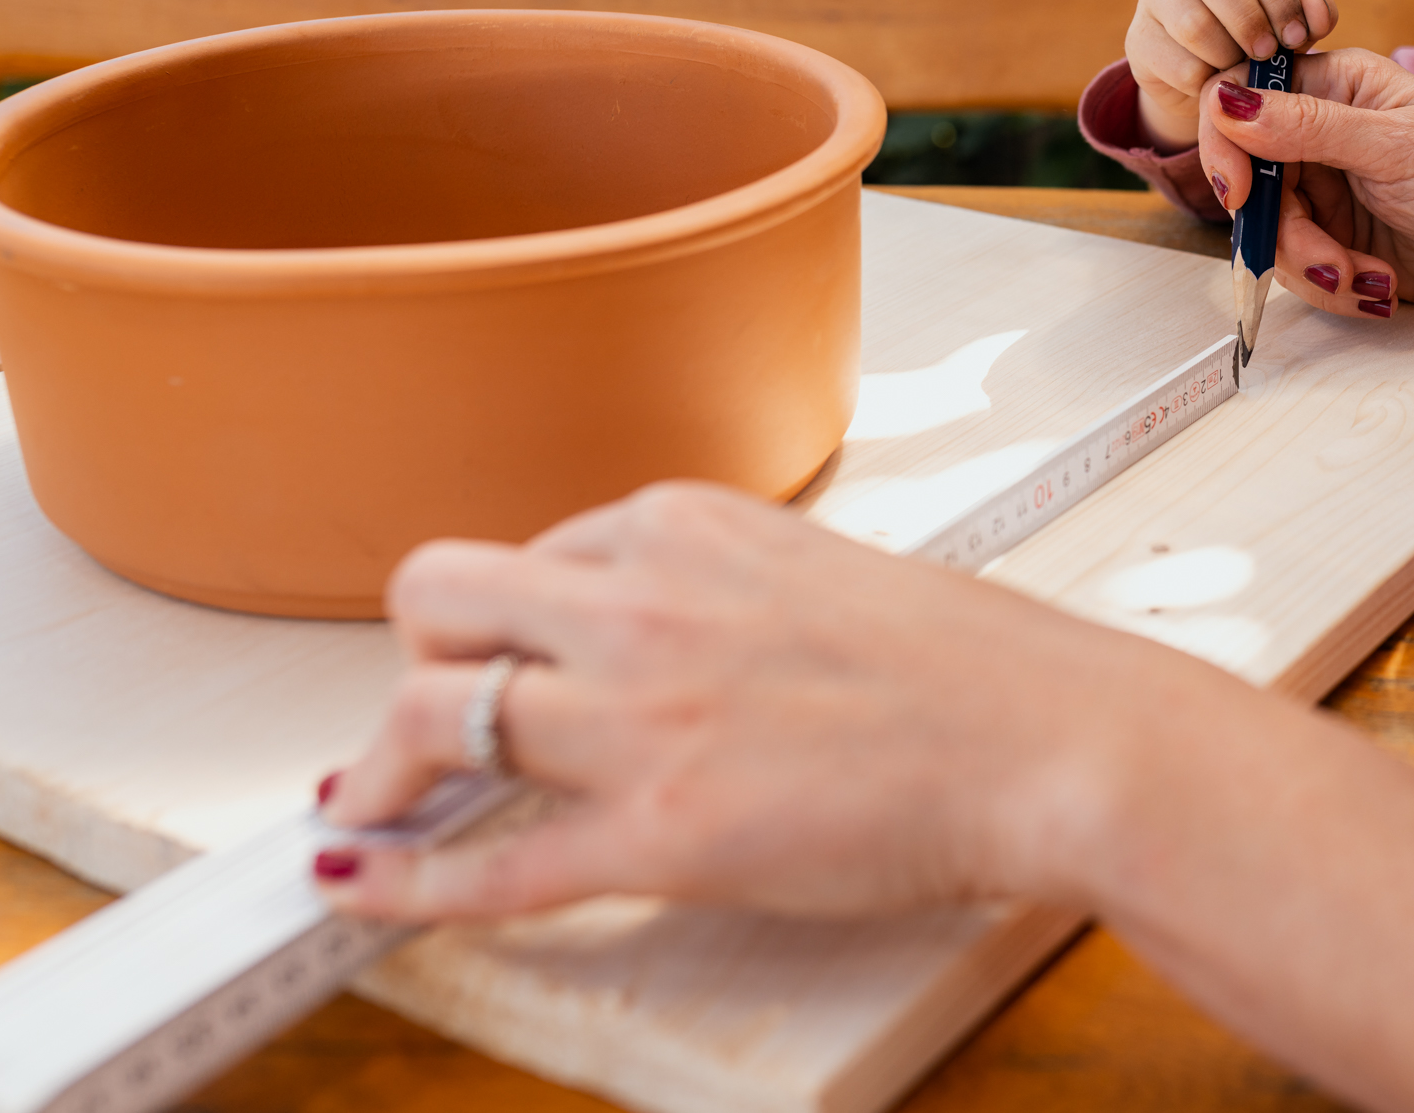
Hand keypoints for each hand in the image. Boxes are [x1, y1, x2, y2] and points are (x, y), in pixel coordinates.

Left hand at [313, 481, 1223, 922]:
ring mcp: (641, 716)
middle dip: (415, 664)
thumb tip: (664, 647)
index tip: (494, 663)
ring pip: (431, 716)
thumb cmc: (973, 668)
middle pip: (439, 603)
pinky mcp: (660, 830)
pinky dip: (402, 882)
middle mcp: (642, 600)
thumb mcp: (822, 574)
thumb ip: (724, 594)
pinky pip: (487, 864)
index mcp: (687, 525)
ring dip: (378, 769)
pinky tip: (363, 888)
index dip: (504, 625)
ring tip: (367, 809)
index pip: (535, 555)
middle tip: (420, 727)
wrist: (1050, 738)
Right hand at [1128, 0, 1338, 149]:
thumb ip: (1310, 16)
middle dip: (1248, 18)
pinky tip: (1215, 84)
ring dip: (1227, 55)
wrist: (1206, 82)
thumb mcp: (1287, 26)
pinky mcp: (1139, 39)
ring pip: (1193, 23)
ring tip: (1241, 70)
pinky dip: (1206, 83)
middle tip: (1266, 53)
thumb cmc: (1255, 41)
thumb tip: (1316, 10)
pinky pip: (1178, 65)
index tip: (1295, 36)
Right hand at [1198, 48, 1413, 323]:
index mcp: (1338, 84)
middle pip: (1251, 179)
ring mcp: (1329, 189)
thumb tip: (1225, 101)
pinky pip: (1299, 268)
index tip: (1244, 195)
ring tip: (1371, 282)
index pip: (1242, 97)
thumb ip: (1308, 126)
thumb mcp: (1397, 150)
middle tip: (1332, 262)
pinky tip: (1381, 288)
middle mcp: (1324, 132)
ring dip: (1316, 269)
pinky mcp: (1337, 240)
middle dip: (1286, 233)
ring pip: (1270, 233)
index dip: (1229, 145)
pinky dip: (1334, 288)